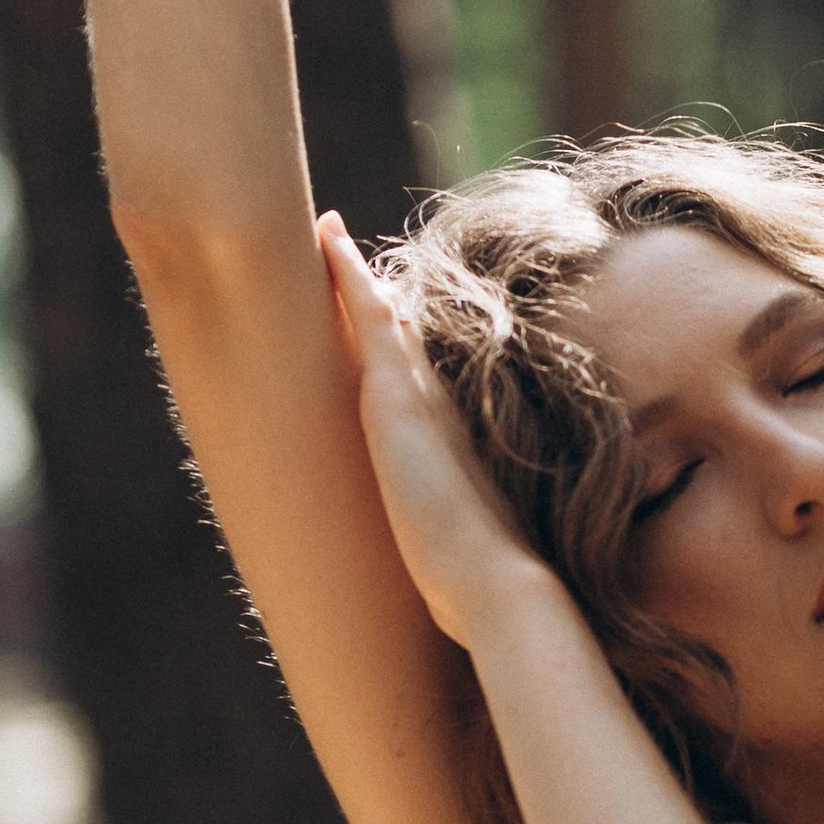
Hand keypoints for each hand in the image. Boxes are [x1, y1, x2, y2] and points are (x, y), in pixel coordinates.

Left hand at [319, 215, 548, 650]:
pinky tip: (327, 237)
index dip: (395, 338)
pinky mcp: (394, 396)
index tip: (383, 309)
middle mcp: (433, 408)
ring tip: (328, 231)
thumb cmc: (478, 591)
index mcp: (444, 440)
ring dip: (352, 273)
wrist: (496, 586)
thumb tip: (443, 592)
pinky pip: (365, 315)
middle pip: (397, 333)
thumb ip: (446, 552)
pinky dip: (347, 274)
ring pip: (381, 315)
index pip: (414, 375)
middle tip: (342, 247)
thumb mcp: (452, 560)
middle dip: (371, 292)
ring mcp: (415, 398)